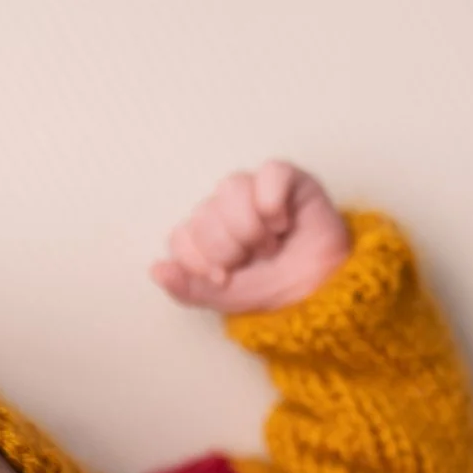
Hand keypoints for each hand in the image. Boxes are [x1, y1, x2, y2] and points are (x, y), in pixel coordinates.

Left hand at [150, 159, 351, 314]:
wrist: (317, 292)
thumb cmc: (271, 288)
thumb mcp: (223, 298)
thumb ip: (187, 288)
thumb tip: (156, 270)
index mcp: (205, 232)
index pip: (181, 236)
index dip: (198, 261)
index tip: (223, 278)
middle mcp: (225, 206)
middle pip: (205, 214)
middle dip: (229, 249)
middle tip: (253, 260)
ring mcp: (254, 189)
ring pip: (231, 189)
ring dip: (249, 227)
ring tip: (270, 245)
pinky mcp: (287, 179)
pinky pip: (269, 174)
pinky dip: (272, 203)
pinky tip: (282, 224)